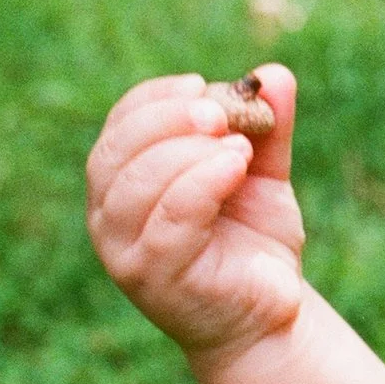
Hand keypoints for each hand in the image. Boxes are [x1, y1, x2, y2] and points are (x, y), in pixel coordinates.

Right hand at [86, 65, 307, 362]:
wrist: (272, 311)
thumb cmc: (254, 242)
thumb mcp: (261, 175)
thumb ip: (266, 128)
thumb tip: (275, 73)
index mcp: (123, 184)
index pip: (118, 129)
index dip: (154, 100)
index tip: (200, 85)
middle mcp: (109, 218)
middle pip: (114, 153)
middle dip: (166, 120)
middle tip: (218, 112)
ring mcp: (126, 251)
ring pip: (137, 185)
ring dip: (186, 151)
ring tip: (238, 146)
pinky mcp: (154, 278)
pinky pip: (169, 221)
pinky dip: (202, 183)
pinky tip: (235, 167)